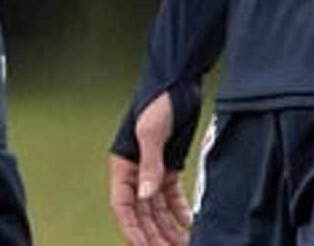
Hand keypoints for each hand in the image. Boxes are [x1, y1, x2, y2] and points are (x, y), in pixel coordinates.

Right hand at [110, 92, 191, 245]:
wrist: (179, 82)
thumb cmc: (157, 101)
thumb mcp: (151, 132)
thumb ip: (150, 165)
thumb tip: (147, 195)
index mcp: (123, 165)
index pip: (123, 206)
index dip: (132, 229)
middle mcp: (136, 172)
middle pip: (142, 213)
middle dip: (154, 235)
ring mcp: (153, 170)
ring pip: (158, 209)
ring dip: (168, 228)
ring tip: (182, 244)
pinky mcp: (170, 167)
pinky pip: (172, 197)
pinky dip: (180, 212)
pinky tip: (190, 224)